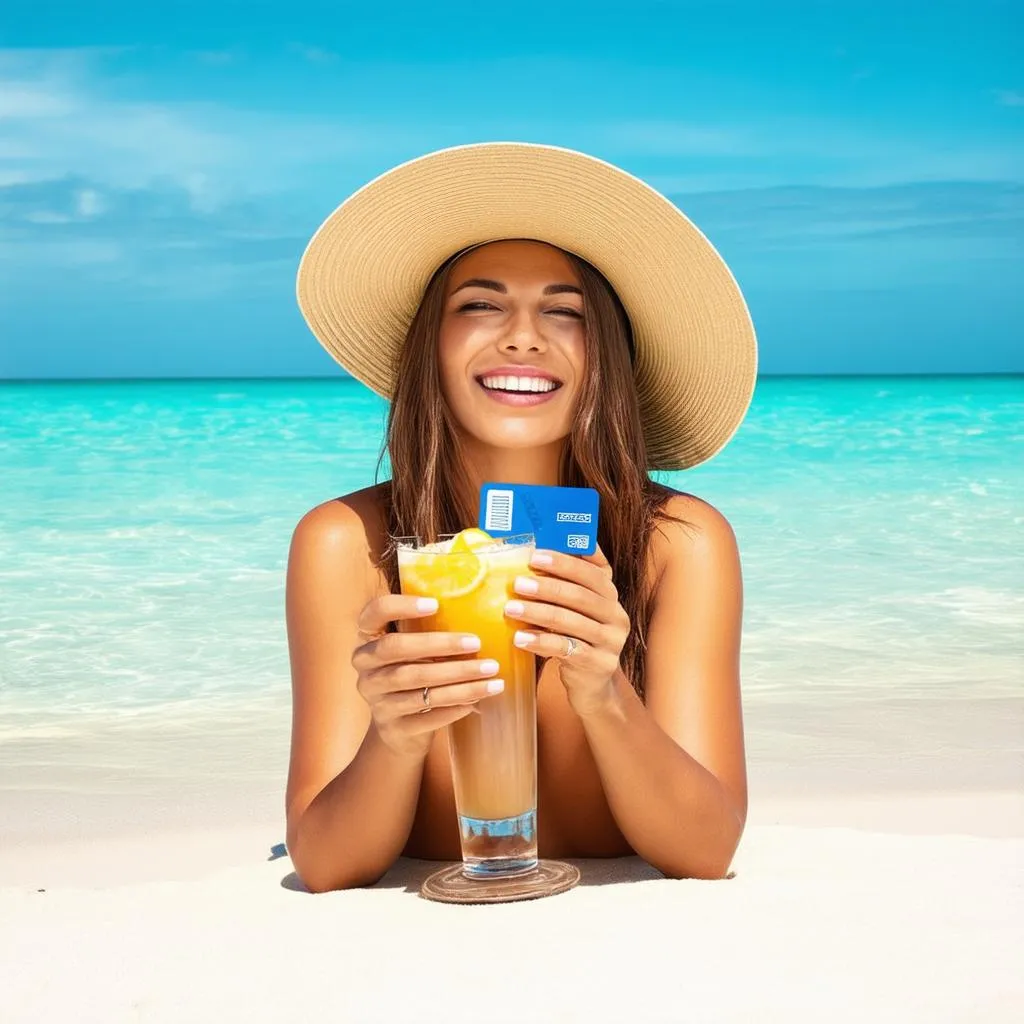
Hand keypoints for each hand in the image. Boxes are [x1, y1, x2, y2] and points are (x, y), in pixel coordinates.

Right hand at [351, 594, 505, 757]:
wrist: (401, 731)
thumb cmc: (415, 676)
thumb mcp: (414, 653)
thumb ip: (429, 631)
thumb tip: (477, 608)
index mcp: (368, 641)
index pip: (375, 612)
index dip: (400, 606)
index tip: (435, 604)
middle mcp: (366, 669)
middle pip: (397, 648)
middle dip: (440, 644)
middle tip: (477, 643)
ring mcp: (376, 701)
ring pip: (418, 685)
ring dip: (459, 680)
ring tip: (491, 676)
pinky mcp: (393, 728)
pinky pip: (426, 716)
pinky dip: (453, 707)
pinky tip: (476, 700)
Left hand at [505, 546, 629, 716]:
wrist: (593, 685)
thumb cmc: (577, 638)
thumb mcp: (578, 611)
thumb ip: (567, 586)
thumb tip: (531, 553)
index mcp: (611, 595)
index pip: (592, 571)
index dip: (564, 562)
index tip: (536, 554)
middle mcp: (616, 615)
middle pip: (580, 595)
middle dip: (546, 586)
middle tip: (518, 582)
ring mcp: (611, 641)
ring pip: (571, 621)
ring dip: (537, 613)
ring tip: (510, 608)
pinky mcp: (598, 664)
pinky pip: (566, 648)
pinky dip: (540, 642)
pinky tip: (520, 638)